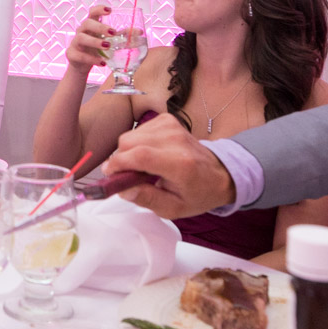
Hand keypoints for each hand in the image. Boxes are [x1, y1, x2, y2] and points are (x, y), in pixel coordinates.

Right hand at [63, 4, 116, 71]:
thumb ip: (122, 35)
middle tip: (112, 32)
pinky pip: (80, 55)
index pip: (92, 12)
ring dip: (95, 42)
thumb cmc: (95, 48)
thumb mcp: (108, 40)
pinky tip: (102, 62)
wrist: (81, 64)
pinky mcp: (72, 54)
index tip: (109, 10)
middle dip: (100, 27)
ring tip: (108, 46)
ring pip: (81, 38)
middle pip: (87, 23)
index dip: (99, 9)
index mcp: (91, 25)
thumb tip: (139, 32)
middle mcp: (82, 31)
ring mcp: (75, 43)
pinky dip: (92, 59)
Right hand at [104, 114, 236, 219]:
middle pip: (129, 142)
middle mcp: (175, 140)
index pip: (140, 156)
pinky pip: (138, 130)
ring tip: (140, 167)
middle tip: (126, 176)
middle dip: (120, 160)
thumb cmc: (196, 193)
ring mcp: (172, 126)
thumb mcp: (173, 208)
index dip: (118, 164)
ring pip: (130, 135)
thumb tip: (122, 189)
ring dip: (127, 152)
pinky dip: (136, 143)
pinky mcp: (168, 120)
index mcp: (180, 164)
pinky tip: (148, 155)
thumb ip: (147, 199)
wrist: (219, 173)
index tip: (109, 175)